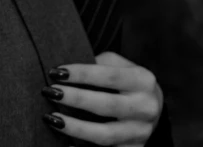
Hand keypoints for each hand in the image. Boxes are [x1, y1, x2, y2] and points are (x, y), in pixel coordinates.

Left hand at [42, 51, 163, 145]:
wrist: (152, 105)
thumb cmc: (126, 79)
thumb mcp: (119, 64)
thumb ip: (98, 64)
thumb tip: (66, 70)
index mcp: (143, 80)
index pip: (109, 75)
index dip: (81, 74)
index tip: (57, 72)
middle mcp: (146, 107)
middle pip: (106, 105)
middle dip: (75, 99)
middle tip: (50, 92)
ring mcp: (141, 132)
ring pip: (104, 134)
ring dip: (74, 127)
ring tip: (51, 118)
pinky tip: (65, 142)